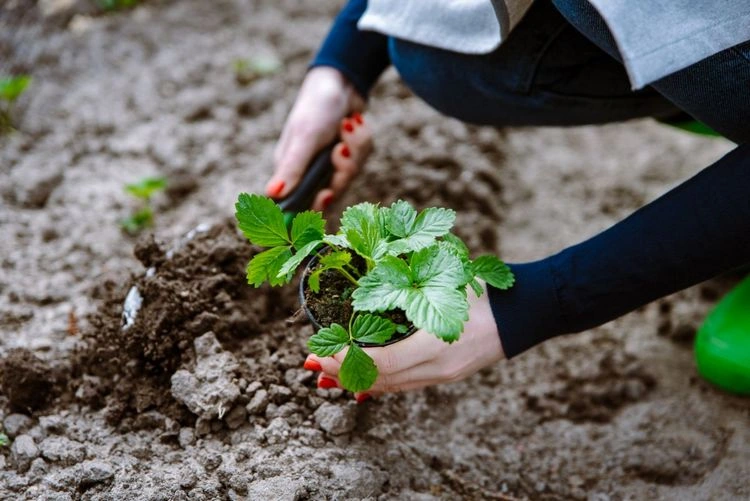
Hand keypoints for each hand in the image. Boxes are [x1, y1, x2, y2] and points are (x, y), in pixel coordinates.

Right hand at [266, 67, 372, 210]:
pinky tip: (355, 122)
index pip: (299, 205)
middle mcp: (308, 171)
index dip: (313, 207)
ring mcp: (329, 164)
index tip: (326, 195)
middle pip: (332, 193)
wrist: (342, 80)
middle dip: (343, 170)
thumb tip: (272, 194)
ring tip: (348, 125)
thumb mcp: (304, 138)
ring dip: (355, 149)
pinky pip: (361, 160)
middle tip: (341, 148)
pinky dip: (362, 141)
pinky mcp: (347, 156)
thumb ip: (292, 168)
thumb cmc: (316, 107)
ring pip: (350, 175)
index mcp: (291, 170)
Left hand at [304, 282, 505, 400]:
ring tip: (329, 375)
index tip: (319, 351)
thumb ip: (408, 283)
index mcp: (436, 343)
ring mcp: (443, 375)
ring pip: (391, 386)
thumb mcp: (445, 280)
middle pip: (380, 380)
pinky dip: (379, 383)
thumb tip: (367, 276)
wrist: (524, 312)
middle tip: (314, 363)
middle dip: (343, 373)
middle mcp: (437, 367)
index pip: (380, 362)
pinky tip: (362, 382)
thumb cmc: (484, 289)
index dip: (346, 360)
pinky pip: (405, 385)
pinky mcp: (446, 376)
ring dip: (357, 381)